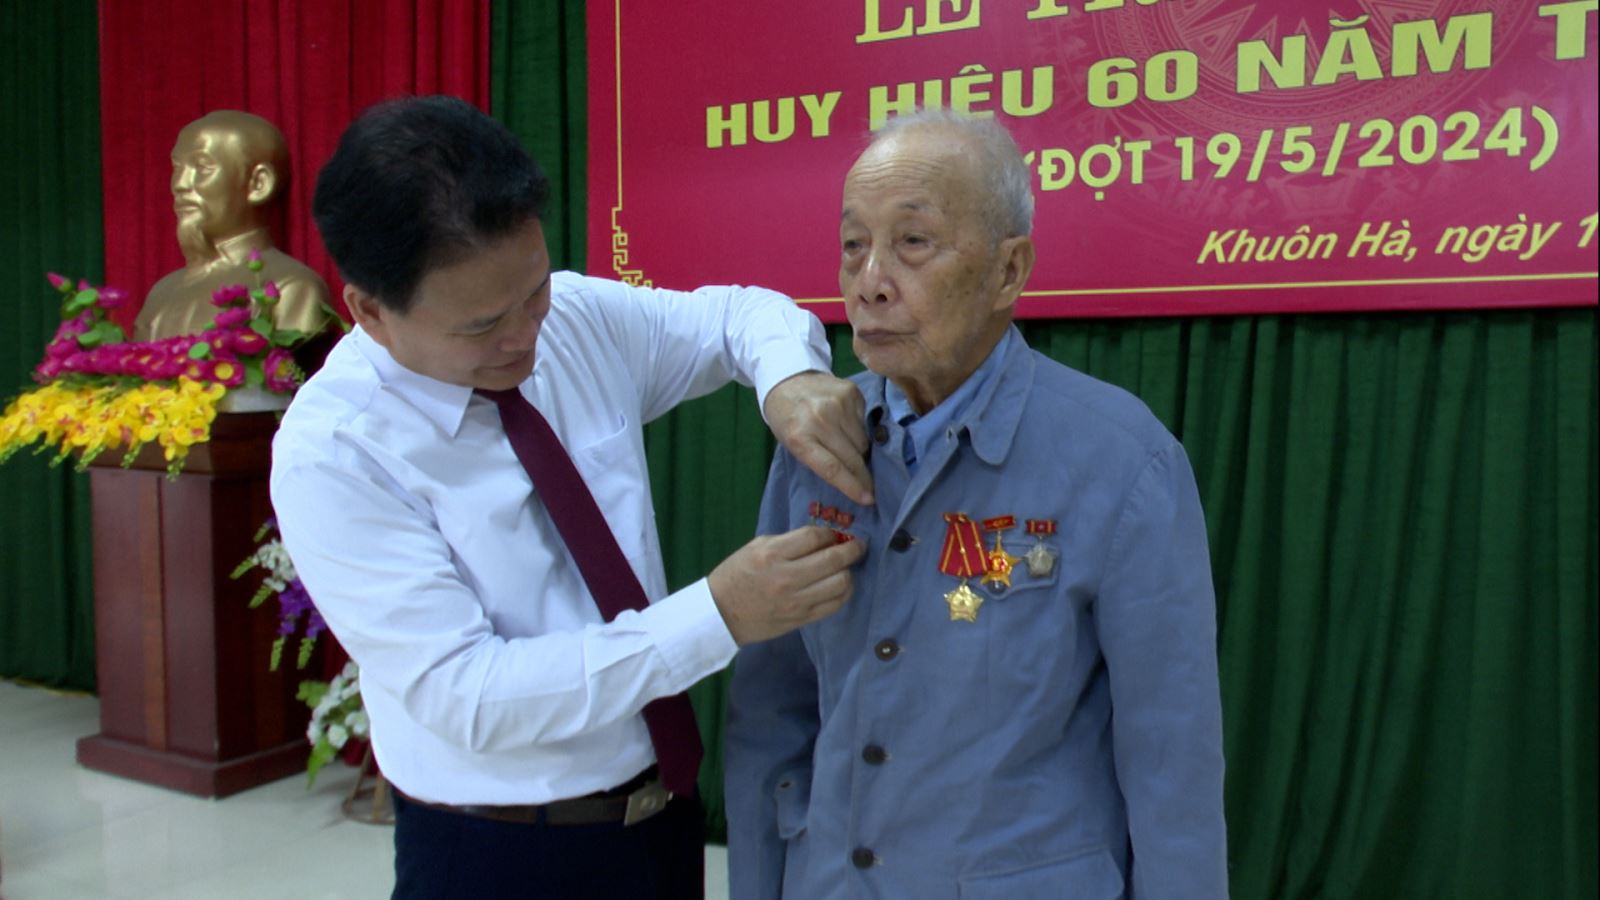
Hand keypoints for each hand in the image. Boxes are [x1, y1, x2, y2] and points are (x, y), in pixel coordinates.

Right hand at [709, 525, 865, 644]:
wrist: (721, 613)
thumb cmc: (737, 575)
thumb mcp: (756, 547)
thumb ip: (788, 541)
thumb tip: (821, 538)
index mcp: (772, 554)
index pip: (814, 537)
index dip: (831, 533)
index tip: (836, 534)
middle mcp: (787, 577)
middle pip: (833, 559)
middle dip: (853, 549)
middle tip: (859, 546)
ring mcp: (796, 601)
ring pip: (840, 584)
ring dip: (849, 572)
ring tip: (846, 568)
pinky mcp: (801, 619)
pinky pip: (834, 605)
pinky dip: (844, 593)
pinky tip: (841, 586)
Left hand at [764, 371, 872, 504]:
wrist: (787, 378)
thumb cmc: (787, 418)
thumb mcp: (792, 444)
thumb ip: (818, 460)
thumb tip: (851, 479)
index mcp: (800, 437)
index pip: (832, 468)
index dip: (853, 486)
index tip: (867, 499)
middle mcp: (821, 420)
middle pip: (853, 457)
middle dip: (863, 476)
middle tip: (870, 487)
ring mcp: (838, 404)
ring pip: (862, 441)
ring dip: (860, 451)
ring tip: (850, 450)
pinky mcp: (851, 392)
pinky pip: (864, 423)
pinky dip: (859, 430)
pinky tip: (846, 426)